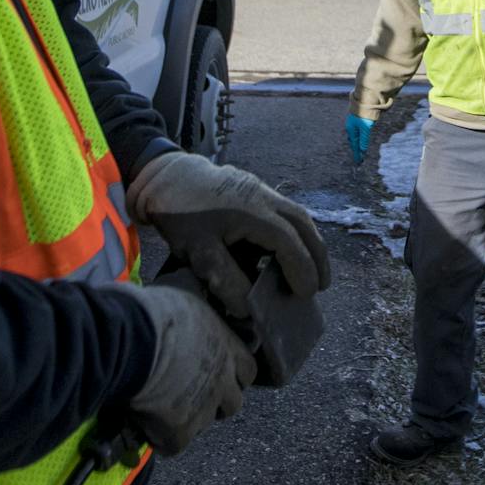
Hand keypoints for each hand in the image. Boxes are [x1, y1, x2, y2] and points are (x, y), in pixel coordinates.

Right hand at [120, 280, 256, 455]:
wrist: (132, 341)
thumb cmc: (152, 312)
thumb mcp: (185, 302)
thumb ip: (195, 321)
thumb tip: (185, 317)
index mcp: (226, 346)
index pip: (248, 370)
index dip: (233, 374)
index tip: (216, 372)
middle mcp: (222, 380)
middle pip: (233, 403)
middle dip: (216, 401)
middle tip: (189, 393)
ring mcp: (204, 410)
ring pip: (204, 424)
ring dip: (188, 418)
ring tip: (161, 406)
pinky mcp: (180, 433)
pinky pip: (173, 444)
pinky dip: (160, 437)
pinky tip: (143, 422)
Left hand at [126, 153, 329, 318]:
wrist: (162, 175)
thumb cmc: (179, 213)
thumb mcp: (197, 251)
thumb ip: (225, 280)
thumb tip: (249, 309)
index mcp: (252, 211)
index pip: (288, 242)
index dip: (302, 269)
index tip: (307, 294)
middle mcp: (263, 196)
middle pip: (303, 224)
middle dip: (317, 256)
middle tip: (322, 285)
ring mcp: (258, 188)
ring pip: (296, 214)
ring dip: (308, 241)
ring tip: (311, 269)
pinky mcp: (251, 186)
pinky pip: (283, 209)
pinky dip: (293, 230)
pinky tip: (287, 248)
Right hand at [346, 113, 373, 164]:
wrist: (364, 100)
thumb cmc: (364, 114)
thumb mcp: (365, 128)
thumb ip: (364, 139)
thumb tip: (362, 150)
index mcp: (351, 130)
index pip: (355, 145)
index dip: (357, 154)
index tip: (358, 162)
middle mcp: (351, 127)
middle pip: (353, 141)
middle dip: (356, 149)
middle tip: (358, 158)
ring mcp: (354, 123)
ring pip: (354, 136)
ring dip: (356, 143)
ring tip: (357, 148)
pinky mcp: (358, 120)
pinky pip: (357, 131)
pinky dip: (358, 137)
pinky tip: (359, 136)